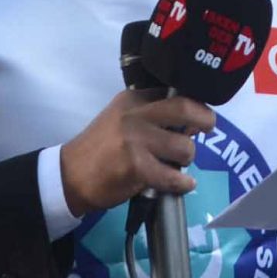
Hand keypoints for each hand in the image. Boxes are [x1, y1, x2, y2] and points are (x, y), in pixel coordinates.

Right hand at [59, 89, 213, 218]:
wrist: (70, 175)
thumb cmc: (100, 148)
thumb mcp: (121, 118)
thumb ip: (150, 115)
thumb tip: (189, 122)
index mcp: (133, 99)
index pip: (173, 93)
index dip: (194, 105)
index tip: (198, 116)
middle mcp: (135, 115)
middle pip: (185, 109)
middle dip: (205, 119)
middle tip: (206, 128)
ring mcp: (136, 140)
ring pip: (184, 147)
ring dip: (187, 159)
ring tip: (177, 165)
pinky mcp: (136, 167)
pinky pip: (173, 176)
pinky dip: (183, 183)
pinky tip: (183, 184)